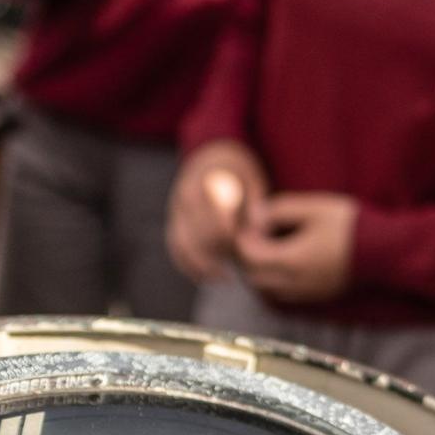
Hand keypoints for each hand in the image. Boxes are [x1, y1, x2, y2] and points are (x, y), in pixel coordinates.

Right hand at [168, 142, 269, 282]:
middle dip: (220, 256)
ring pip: (183, 247)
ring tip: (223, 279)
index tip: (249, 250)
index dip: (233, 241)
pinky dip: (188, 265)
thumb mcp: (251, 177)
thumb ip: (256, 202)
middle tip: (241, 267)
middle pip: (200, 238)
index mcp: (204, 183)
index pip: (217, 223)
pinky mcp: (173, 222)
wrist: (209, 156)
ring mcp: (175, 211)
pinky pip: (176, 248)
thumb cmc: (237, 169)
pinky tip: (206, 277)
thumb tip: (261, 232)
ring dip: (202, 267)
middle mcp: (184, 198)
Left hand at [236, 192, 356, 303]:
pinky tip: (287, 263)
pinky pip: (283, 295)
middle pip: (254, 277)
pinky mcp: (316, 297)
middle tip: (256, 235)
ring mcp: (305, 294)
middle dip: (248, 256)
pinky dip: (275, 281)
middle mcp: (293, 284)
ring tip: (270, 248)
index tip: (252, 222)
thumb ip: (279, 209)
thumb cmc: (349, 226)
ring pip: (266, 290)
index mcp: (290, 261)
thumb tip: (254, 215)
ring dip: (260, 271)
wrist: (384, 252)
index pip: (249, 255)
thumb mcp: (313, 207)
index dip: (244, 238)